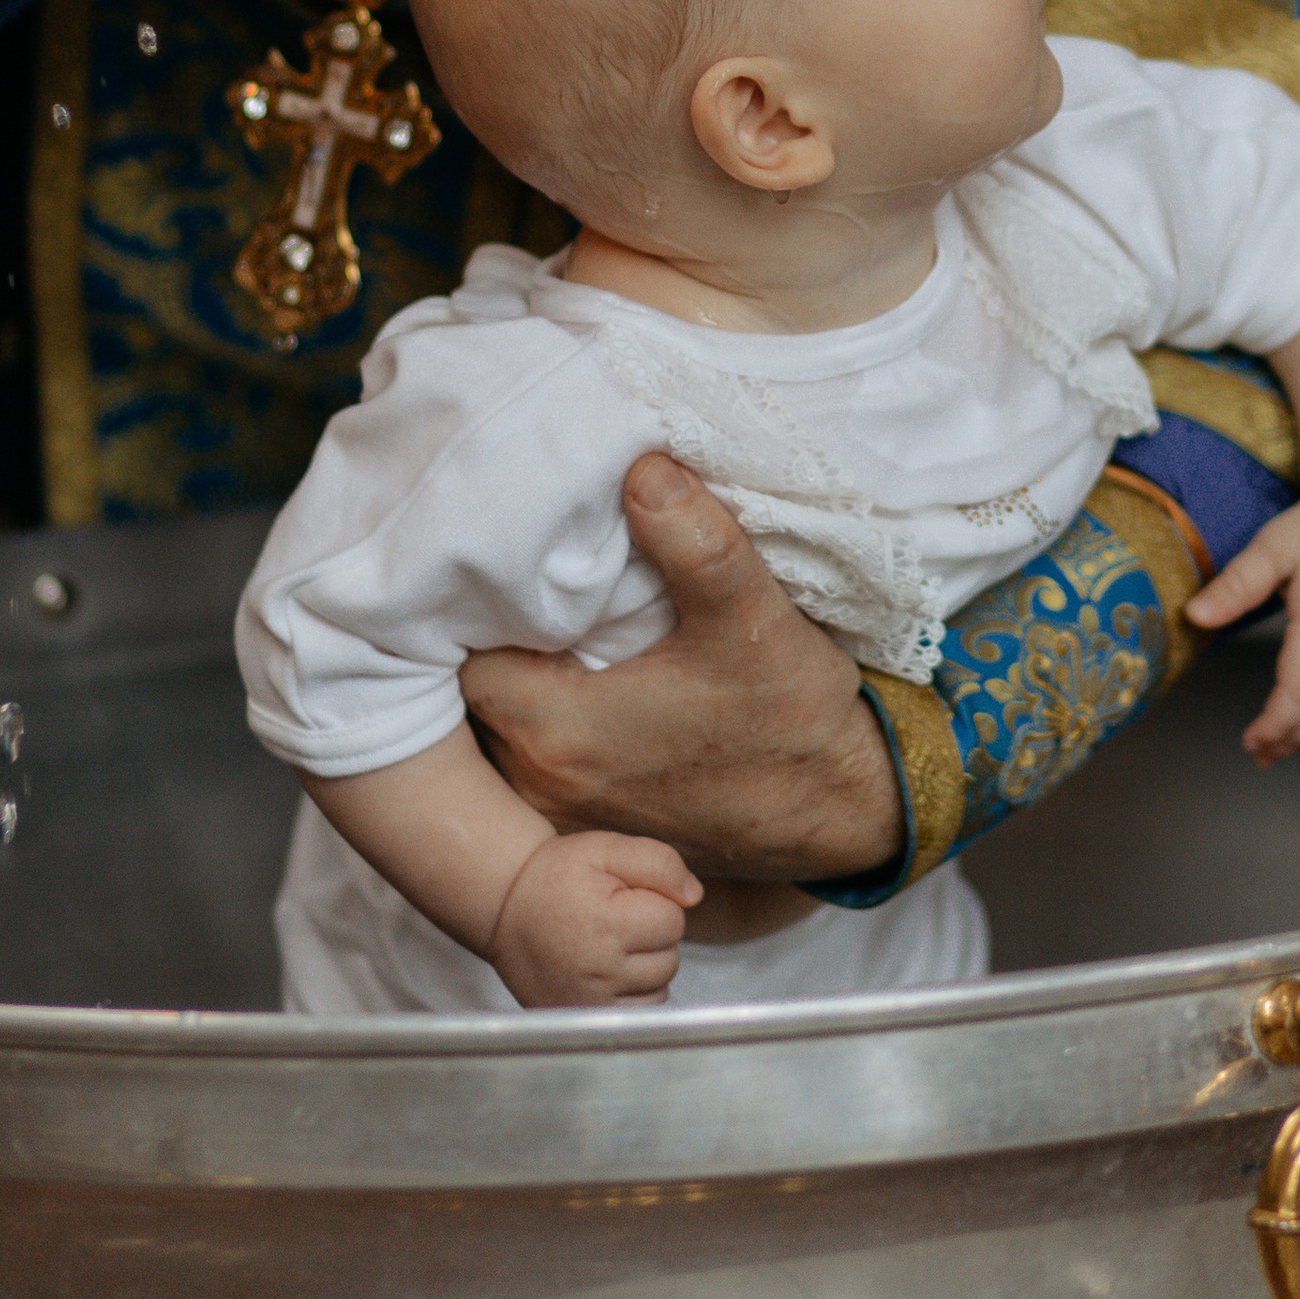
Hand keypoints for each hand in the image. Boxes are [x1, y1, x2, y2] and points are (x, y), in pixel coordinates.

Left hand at [463, 454, 905, 883]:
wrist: (845, 811)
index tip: (488, 562)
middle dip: (481, 642)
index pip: (455, 657)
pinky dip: (535, 727)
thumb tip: (644, 468)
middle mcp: (543, 785)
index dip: (462, 607)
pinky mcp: (589, 830)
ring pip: (492, 738)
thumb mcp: (753, 619)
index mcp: (560, 731)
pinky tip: (573, 680)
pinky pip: (528, 769)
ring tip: (535, 625)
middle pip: (463, 700)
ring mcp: (562, 817)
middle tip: (506, 582)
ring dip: (509, 686)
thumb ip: (697, 543)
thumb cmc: (794, 722)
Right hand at [486, 828, 700, 1008]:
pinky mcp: (584, 1016)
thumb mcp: (605, 849)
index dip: (656, 901)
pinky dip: (636, 991)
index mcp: (606, 923)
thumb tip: (694, 896)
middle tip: (616, 917)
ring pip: (660, 987)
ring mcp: (591, 1000)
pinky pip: (640, 1010)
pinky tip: (611, 969)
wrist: (505, 908)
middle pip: (670, 957)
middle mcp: (599, 970)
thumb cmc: (556, 875)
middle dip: (653, 934)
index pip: (674, 920)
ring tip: (611, 943)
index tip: (625, 895)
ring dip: (647, 965)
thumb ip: (658, 863)